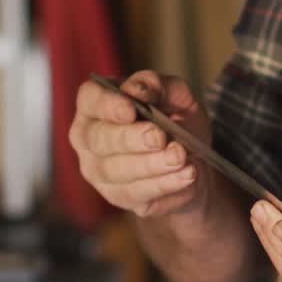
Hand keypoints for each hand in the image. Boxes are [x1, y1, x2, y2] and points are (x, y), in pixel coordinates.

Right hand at [70, 70, 210, 216]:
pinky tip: (186, 174)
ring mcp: (99, 172)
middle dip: (130, 139)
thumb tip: (137, 90)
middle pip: (99, 139)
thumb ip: (156, 84)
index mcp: (96, 105)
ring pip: (117, 170)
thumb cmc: (175, 120)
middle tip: (159, 137)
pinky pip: (138, 193)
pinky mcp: (119, 197)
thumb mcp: (174, 95)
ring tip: (180, 157)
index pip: (90, 99)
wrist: (192, 161)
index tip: (131, 109)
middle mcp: (89, 139)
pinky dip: (165, 184)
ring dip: (152, 164)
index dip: (107, 105)